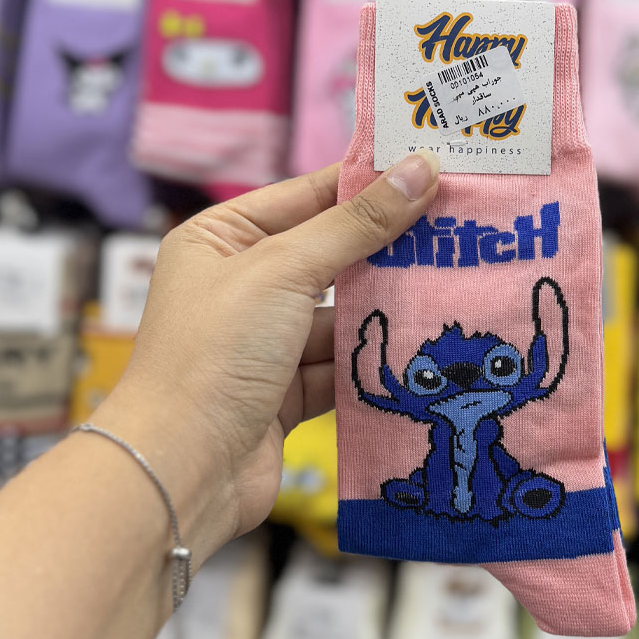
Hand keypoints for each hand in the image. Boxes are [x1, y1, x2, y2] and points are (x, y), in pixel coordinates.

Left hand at [92, 152, 438, 563]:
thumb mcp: (285, 270)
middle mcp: (240, 285)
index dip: (366, 184)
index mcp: (219, 239)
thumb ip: (356, 224)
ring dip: (383, 308)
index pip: (305, 196)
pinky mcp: (286, 390)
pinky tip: (420, 345)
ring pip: (338, 313)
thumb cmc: (214, 351)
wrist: (183, 469)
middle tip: (456, 228)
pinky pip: (340, 364)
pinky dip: (372, 359)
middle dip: (385, 248)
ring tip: (451, 285)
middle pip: (328, 254)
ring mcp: (263, 341)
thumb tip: (419, 169)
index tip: (429, 169)